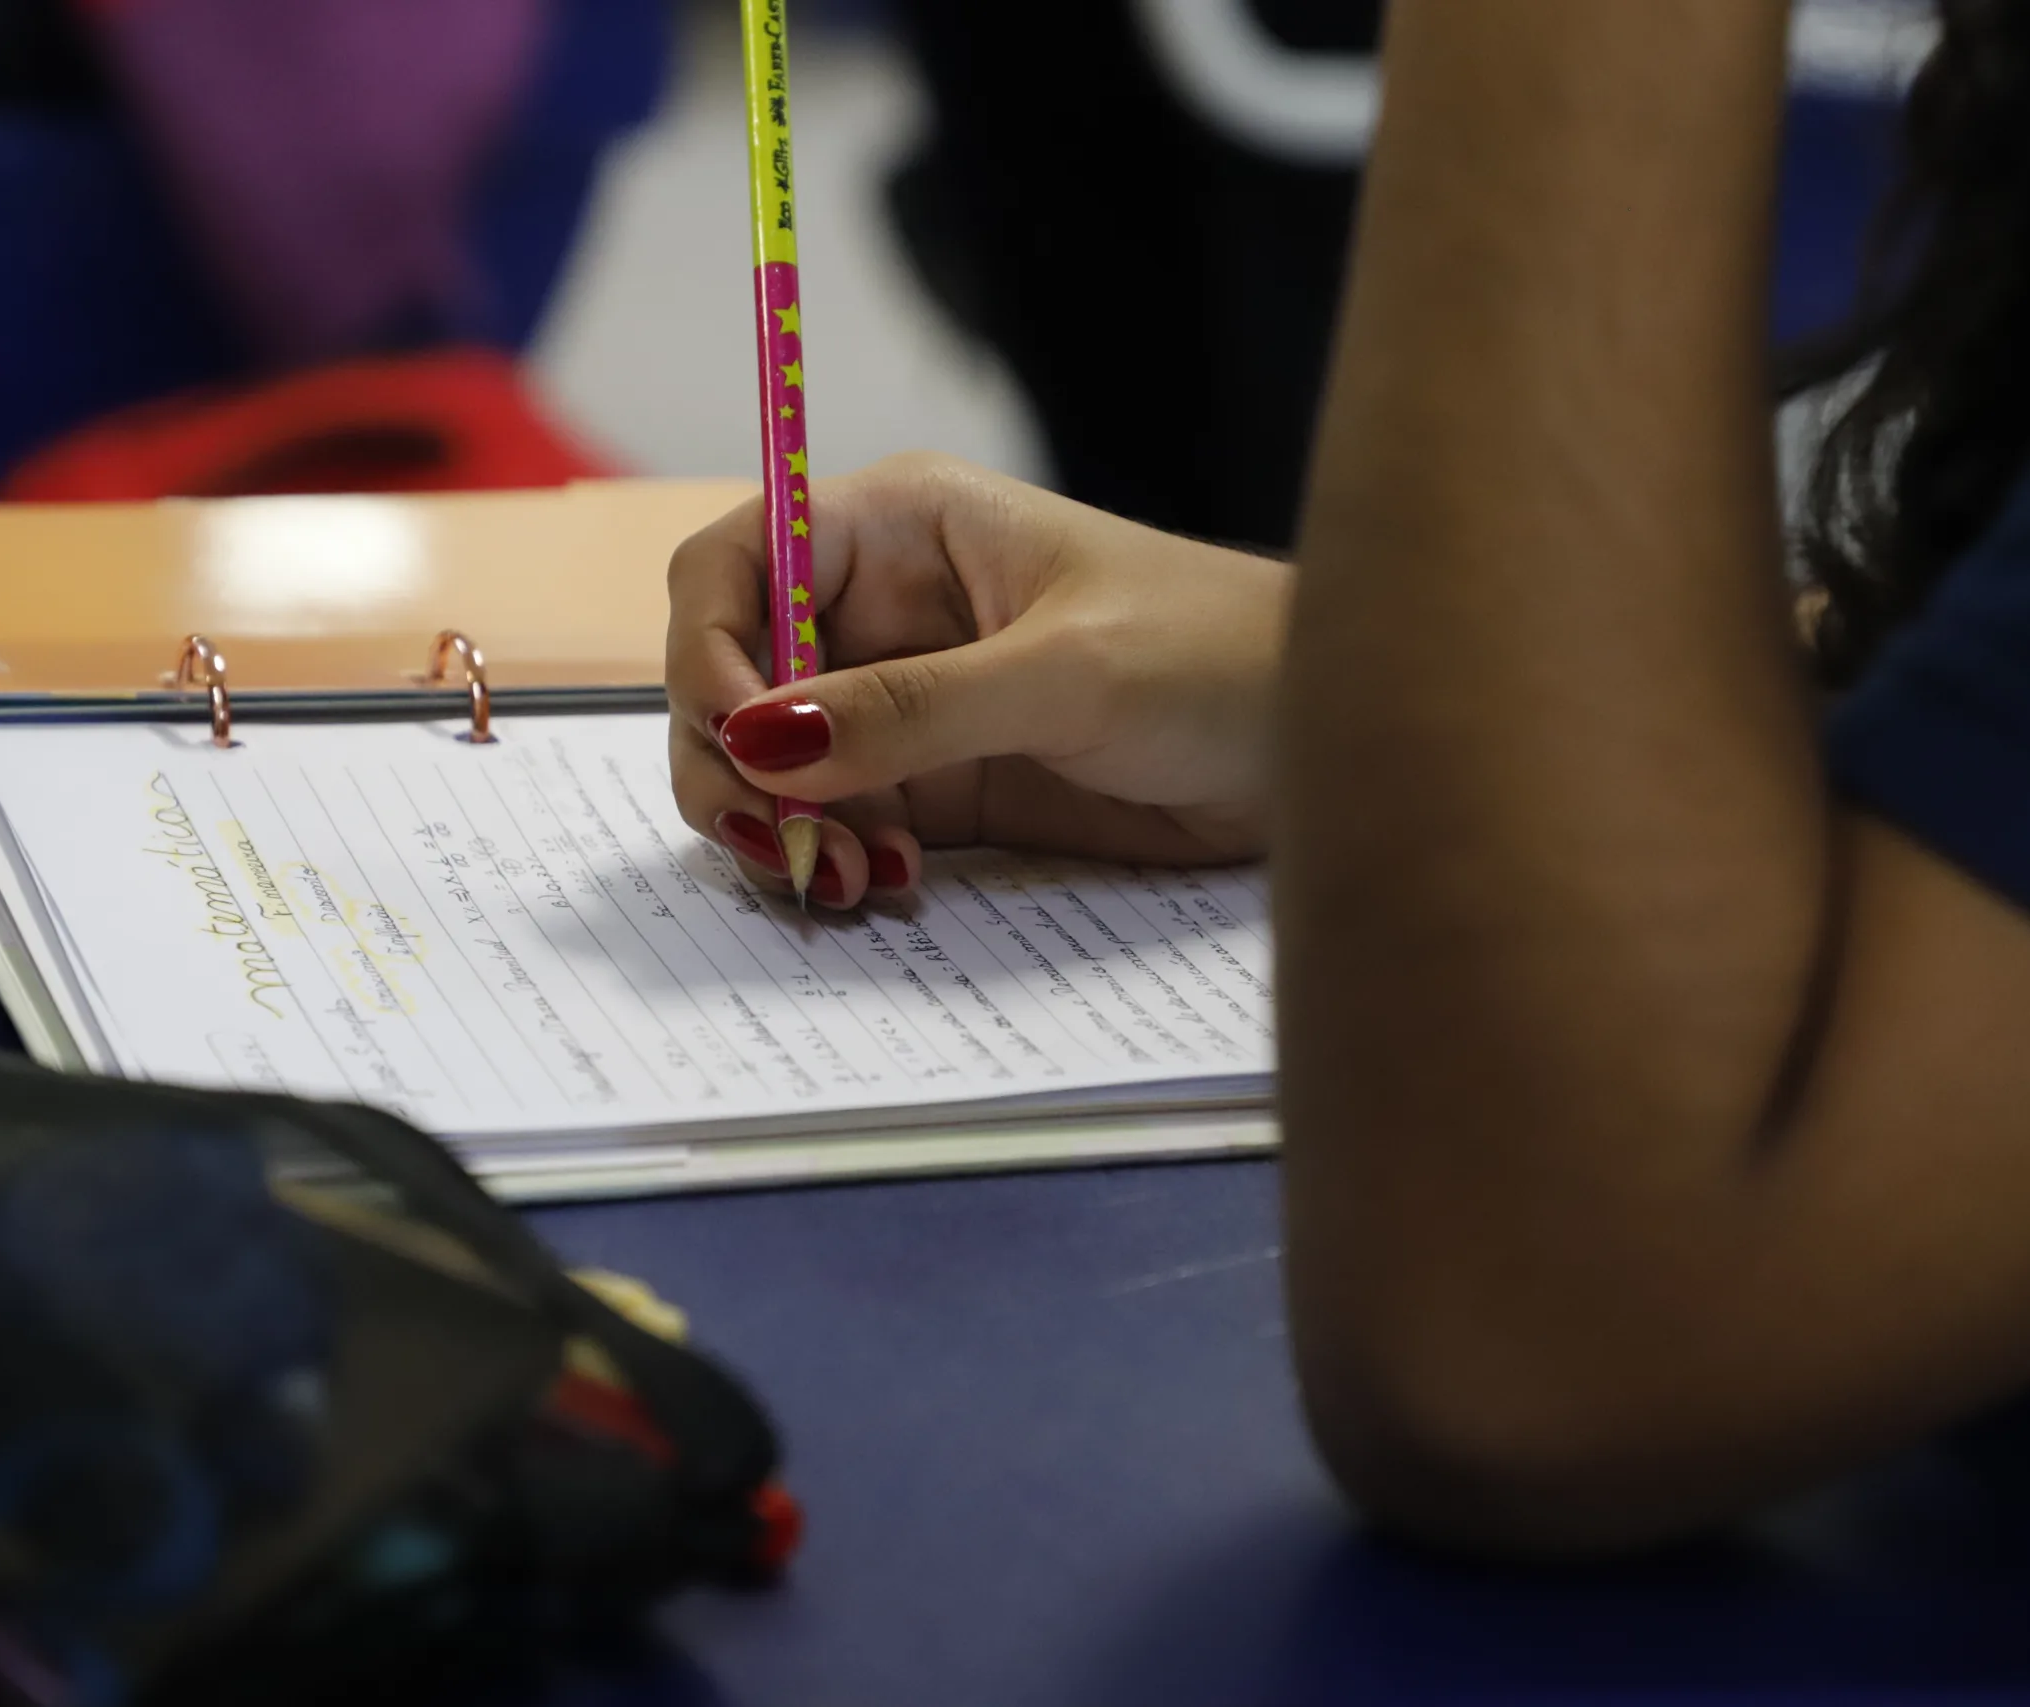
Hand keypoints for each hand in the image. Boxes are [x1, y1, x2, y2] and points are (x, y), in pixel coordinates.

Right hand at [666, 453, 1291, 907]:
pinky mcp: (932, 786)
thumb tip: (760, 739)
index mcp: (897, 526)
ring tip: (848, 879)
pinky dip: (830, 861)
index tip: (737, 741)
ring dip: (777, 828)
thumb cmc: (1218, 656)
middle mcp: (878, 609)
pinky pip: (832, 823)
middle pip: (728, 677)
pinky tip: (886, 886)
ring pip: (766, 764)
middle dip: (732, 763)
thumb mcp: (1063, 674)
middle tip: (780, 843)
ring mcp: (898, 703)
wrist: (1323, 747)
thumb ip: (910, 709)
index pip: (734, 567)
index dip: (706, 650)